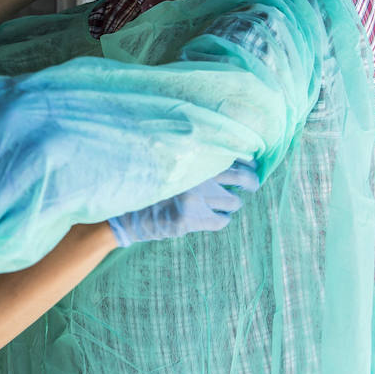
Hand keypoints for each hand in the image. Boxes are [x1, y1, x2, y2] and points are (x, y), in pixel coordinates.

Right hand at [107, 160, 258, 247]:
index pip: (232, 152)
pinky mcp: (190, 220)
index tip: (251, 161)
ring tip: (228, 203)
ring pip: (234, 201)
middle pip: (243, 177)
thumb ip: (192, 155)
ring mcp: (195, 198)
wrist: (122, 208)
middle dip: (251, 182)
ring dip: (232, 203)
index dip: (246, 158)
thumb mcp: (168, 161)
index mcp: (193, 155)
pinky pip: (221, 221)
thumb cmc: (146, 180)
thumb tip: (225, 155)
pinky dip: (222, 220)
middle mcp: (197, 174)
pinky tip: (217, 218)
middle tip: (252, 185)